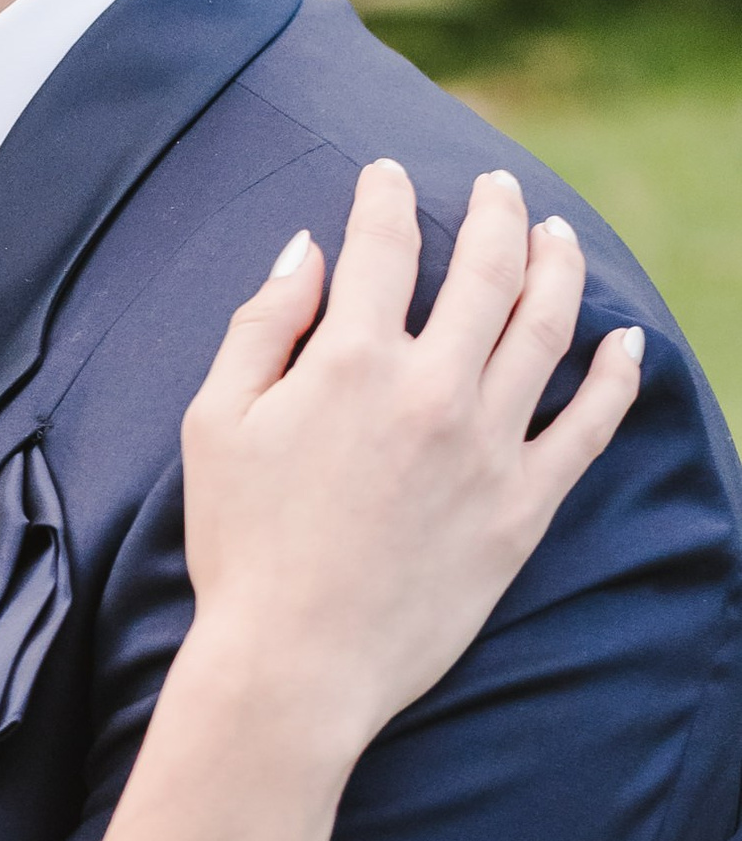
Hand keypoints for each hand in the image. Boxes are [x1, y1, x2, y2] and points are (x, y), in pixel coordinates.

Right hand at [181, 160, 643, 760]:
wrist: (294, 665)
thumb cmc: (241, 547)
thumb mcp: (215, 423)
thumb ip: (261, 326)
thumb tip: (305, 250)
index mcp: (349, 360)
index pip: (380, 246)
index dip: (384, 197)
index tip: (387, 175)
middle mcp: (431, 388)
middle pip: (483, 268)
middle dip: (491, 211)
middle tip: (495, 185)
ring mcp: (488, 445)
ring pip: (546, 327)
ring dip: (558, 266)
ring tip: (557, 235)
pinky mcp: (524, 505)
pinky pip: (590, 425)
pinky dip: (615, 375)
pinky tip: (626, 342)